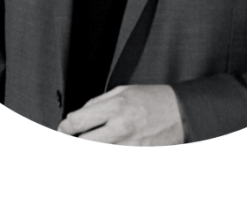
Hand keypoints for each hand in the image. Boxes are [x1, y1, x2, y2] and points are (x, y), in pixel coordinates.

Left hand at [57, 84, 184, 146]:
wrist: (181, 113)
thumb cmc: (153, 99)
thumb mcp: (124, 90)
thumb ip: (98, 102)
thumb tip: (79, 115)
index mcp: (115, 107)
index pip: (78, 121)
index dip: (66, 127)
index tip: (65, 129)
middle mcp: (120, 128)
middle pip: (84, 143)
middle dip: (77, 141)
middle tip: (76, 138)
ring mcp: (129, 146)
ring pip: (98, 151)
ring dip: (95, 145)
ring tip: (97, 139)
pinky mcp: (138, 154)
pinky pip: (115, 155)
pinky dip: (110, 149)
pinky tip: (112, 144)